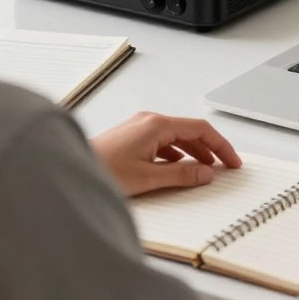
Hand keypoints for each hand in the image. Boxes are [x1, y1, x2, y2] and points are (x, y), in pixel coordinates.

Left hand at [91, 112, 241, 195]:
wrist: (66, 170)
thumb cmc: (100, 171)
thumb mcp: (147, 178)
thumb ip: (181, 175)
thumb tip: (206, 173)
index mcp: (156, 125)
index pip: (200, 129)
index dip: (221, 146)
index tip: (232, 161)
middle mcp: (148, 121)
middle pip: (190, 131)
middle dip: (210, 149)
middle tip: (224, 167)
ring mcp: (138, 127)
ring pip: (176, 137)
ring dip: (193, 152)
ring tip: (204, 170)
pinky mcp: (130, 137)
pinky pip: (162, 142)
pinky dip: (176, 154)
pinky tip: (177, 168)